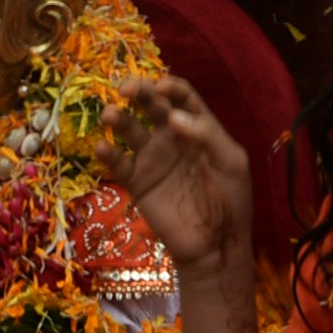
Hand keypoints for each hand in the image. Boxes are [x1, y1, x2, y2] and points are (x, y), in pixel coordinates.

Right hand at [96, 75, 252, 284]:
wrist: (215, 245)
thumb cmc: (231, 201)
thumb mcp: (231, 163)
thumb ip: (208, 135)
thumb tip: (173, 116)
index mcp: (198, 128)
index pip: (182, 98)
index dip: (170, 87)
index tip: (160, 87)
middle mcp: (172, 138)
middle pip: (152, 106)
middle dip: (139, 92)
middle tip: (125, 89)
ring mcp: (153, 159)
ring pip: (130, 130)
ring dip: (118, 119)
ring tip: (110, 115)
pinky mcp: (138, 182)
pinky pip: (119, 164)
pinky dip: (108, 154)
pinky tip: (102, 147)